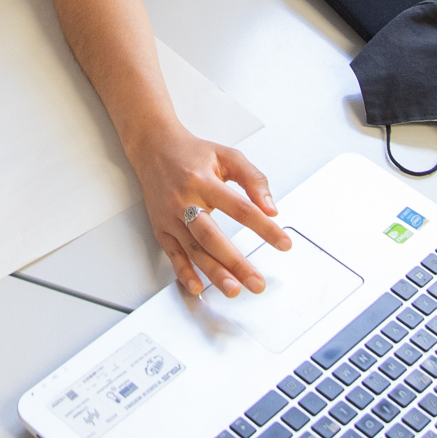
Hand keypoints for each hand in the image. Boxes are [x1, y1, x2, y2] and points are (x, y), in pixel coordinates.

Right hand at [128, 126, 291, 296]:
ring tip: (233, 289)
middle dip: (236, 262)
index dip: (263, 228)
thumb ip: (253, 179)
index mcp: (203, 181)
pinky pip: (172, 253)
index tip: (283, 243)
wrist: (153, 148)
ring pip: (193, 249)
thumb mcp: (228, 156)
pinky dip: (184, 272)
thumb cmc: (192, 154)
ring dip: (214, 272)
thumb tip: (271, 208)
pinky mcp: (161, 227)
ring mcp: (170, 216)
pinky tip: (197, 286)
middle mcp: (184, 200)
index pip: (239, 208)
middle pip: (212, 236)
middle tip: (257, 282)